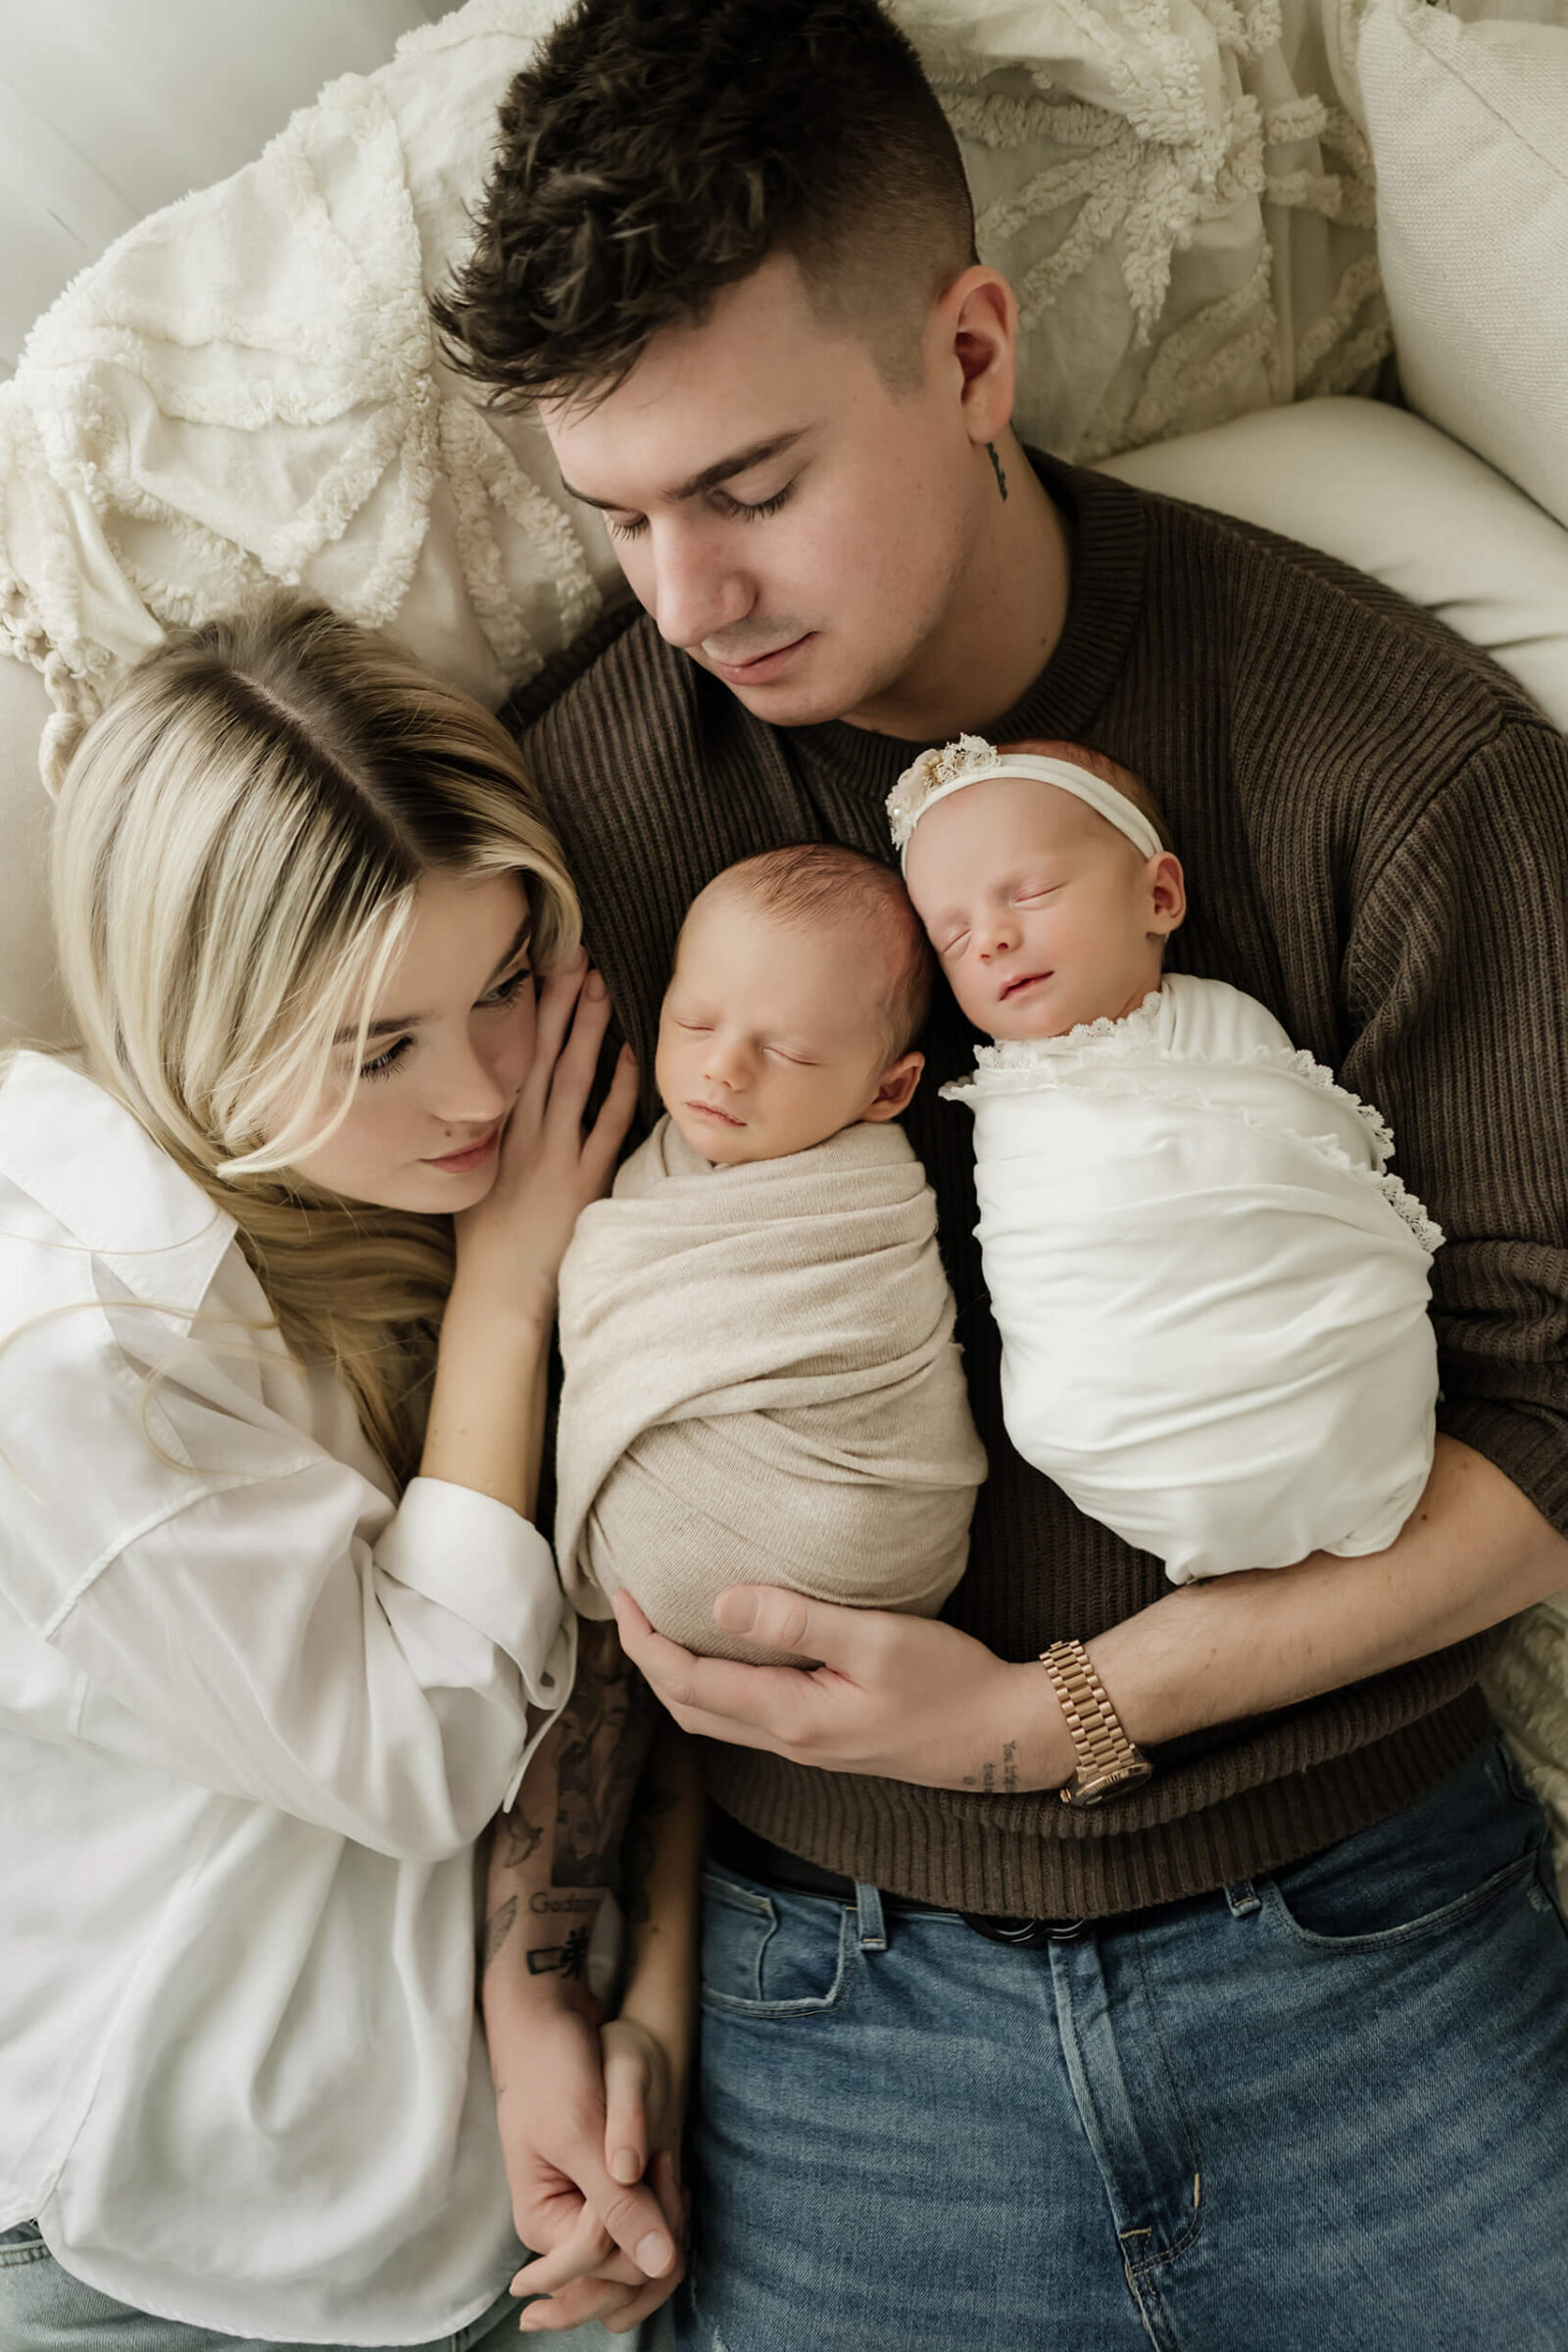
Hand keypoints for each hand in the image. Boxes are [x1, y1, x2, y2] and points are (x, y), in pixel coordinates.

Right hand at [453, 957, 636, 1324]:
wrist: (497, 1292)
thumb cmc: (486, 1240)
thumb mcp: (469, 1176)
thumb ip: (487, 1135)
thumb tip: (494, 1097)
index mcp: (490, 1130)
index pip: (507, 1057)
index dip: (522, 1012)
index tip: (535, 969)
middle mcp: (518, 1135)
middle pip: (538, 1055)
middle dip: (556, 1002)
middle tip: (572, 955)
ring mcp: (551, 1158)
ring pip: (571, 1080)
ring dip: (586, 1031)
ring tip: (601, 987)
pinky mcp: (582, 1184)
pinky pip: (605, 1128)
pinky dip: (619, 1091)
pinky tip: (632, 1056)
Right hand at [493, 1992, 685, 2335]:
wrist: (550, 2026)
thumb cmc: (553, 2072)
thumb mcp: (582, 2137)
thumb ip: (620, 2204)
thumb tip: (663, 2266)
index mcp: (543, 2226)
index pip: (604, 2267)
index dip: (635, 2225)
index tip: (646, 2164)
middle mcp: (563, 2233)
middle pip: (627, 2272)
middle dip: (657, 2224)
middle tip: (663, 2160)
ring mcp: (586, 2216)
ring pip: (643, 2256)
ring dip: (667, 2215)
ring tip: (664, 2160)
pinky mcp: (608, 2197)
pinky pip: (646, 2229)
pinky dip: (666, 2203)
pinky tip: (666, 2165)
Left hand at [612, 1587, 1071, 1791]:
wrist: (1003, 1737)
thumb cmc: (950, 1683)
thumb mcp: (877, 1640)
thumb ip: (797, 1621)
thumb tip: (720, 1604)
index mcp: (791, 1716)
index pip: (687, 1684)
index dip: (644, 1642)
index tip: (623, 1594)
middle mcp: (789, 1740)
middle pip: (688, 1708)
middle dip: (648, 1661)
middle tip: (630, 1606)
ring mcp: (807, 1745)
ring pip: (715, 1717)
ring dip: (678, 1676)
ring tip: (664, 1625)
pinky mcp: (825, 1739)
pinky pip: (746, 1715)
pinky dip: (715, 1684)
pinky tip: (728, 1650)